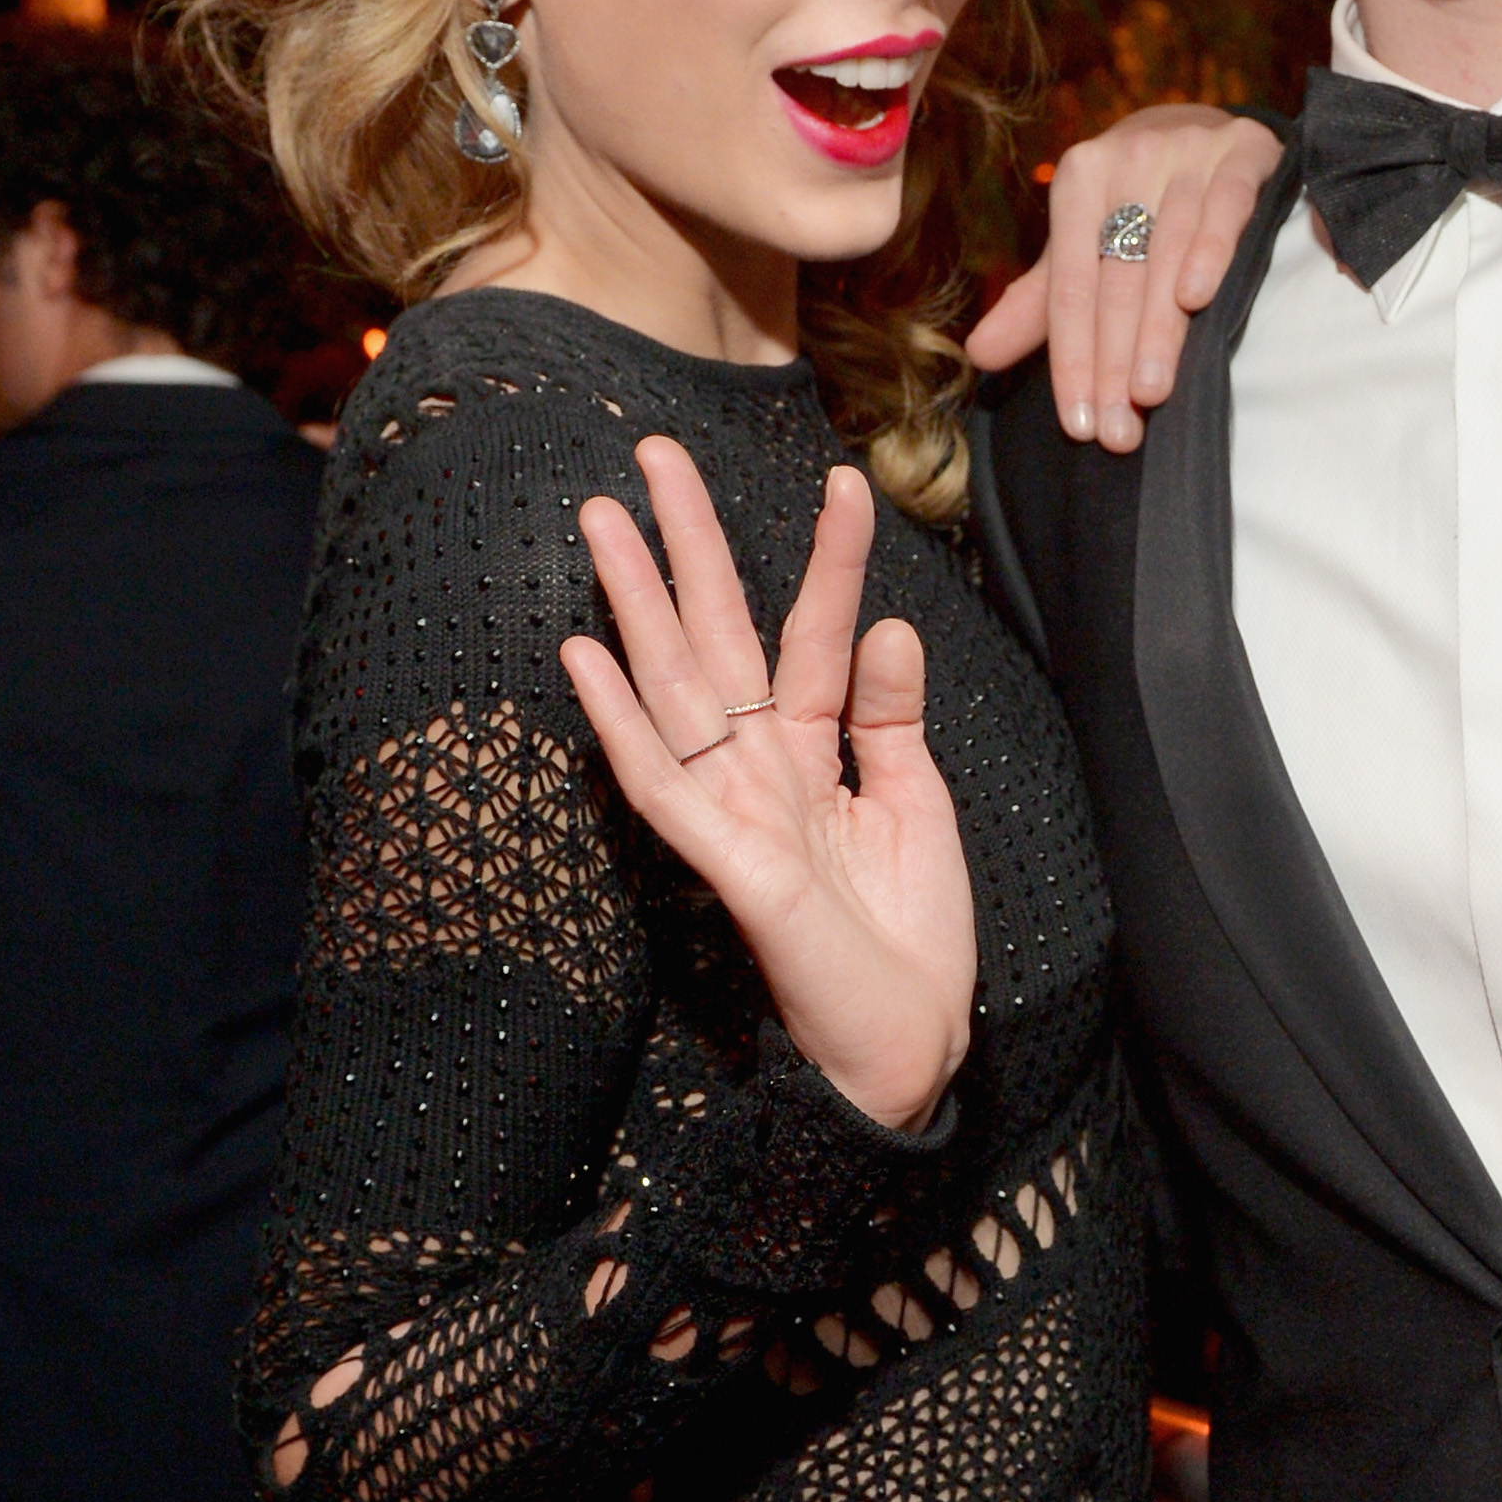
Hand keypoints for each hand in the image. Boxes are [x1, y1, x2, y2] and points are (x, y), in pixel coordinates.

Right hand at [564, 443, 975, 1138]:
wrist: (908, 1048)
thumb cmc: (905, 938)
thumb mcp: (917, 806)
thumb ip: (893, 717)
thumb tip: (891, 624)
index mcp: (815, 754)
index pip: (815, 636)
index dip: (831, 562)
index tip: (846, 480)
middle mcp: (763, 771)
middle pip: (718, 639)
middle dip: (688, 546)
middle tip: (653, 453)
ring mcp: (738, 814)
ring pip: (674, 689)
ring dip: (637, 604)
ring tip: (603, 518)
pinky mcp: (729, 867)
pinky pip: (664, 786)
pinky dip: (622, 723)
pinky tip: (584, 656)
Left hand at [965, 106, 1281, 453]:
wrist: (1203, 122)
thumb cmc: (1134, 198)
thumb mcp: (1082, 242)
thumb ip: (1040, 301)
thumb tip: (979, 355)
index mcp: (1078, 180)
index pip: (1070, 287)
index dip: (1071, 359)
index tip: (1079, 424)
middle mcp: (1127, 160)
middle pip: (1116, 280)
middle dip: (1115, 363)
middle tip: (1118, 432)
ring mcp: (1185, 152)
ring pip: (1167, 253)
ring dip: (1159, 329)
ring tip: (1151, 395)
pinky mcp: (1241, 151)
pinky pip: (1224, 206)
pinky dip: (1211, 252)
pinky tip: (1198, 299)